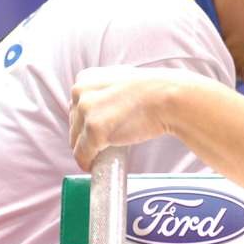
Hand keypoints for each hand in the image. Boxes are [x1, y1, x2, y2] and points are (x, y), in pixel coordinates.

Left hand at [69, 66, 184, 169]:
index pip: (76, 106)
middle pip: (74, 124)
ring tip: (101, 155)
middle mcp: (80, 91)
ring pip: (76, 141)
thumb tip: (101, 108)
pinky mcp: (94, 130)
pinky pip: (82, 154)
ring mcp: (86, 111)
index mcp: (86, 78)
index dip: (86, 121)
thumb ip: (105, 90)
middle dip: (85, 136)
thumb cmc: (152, 92)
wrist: (168, 98)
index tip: (98, 129)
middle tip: (103, 144)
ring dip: (87, 150)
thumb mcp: (121, 80)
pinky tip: (93, 166)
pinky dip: (86, 163)